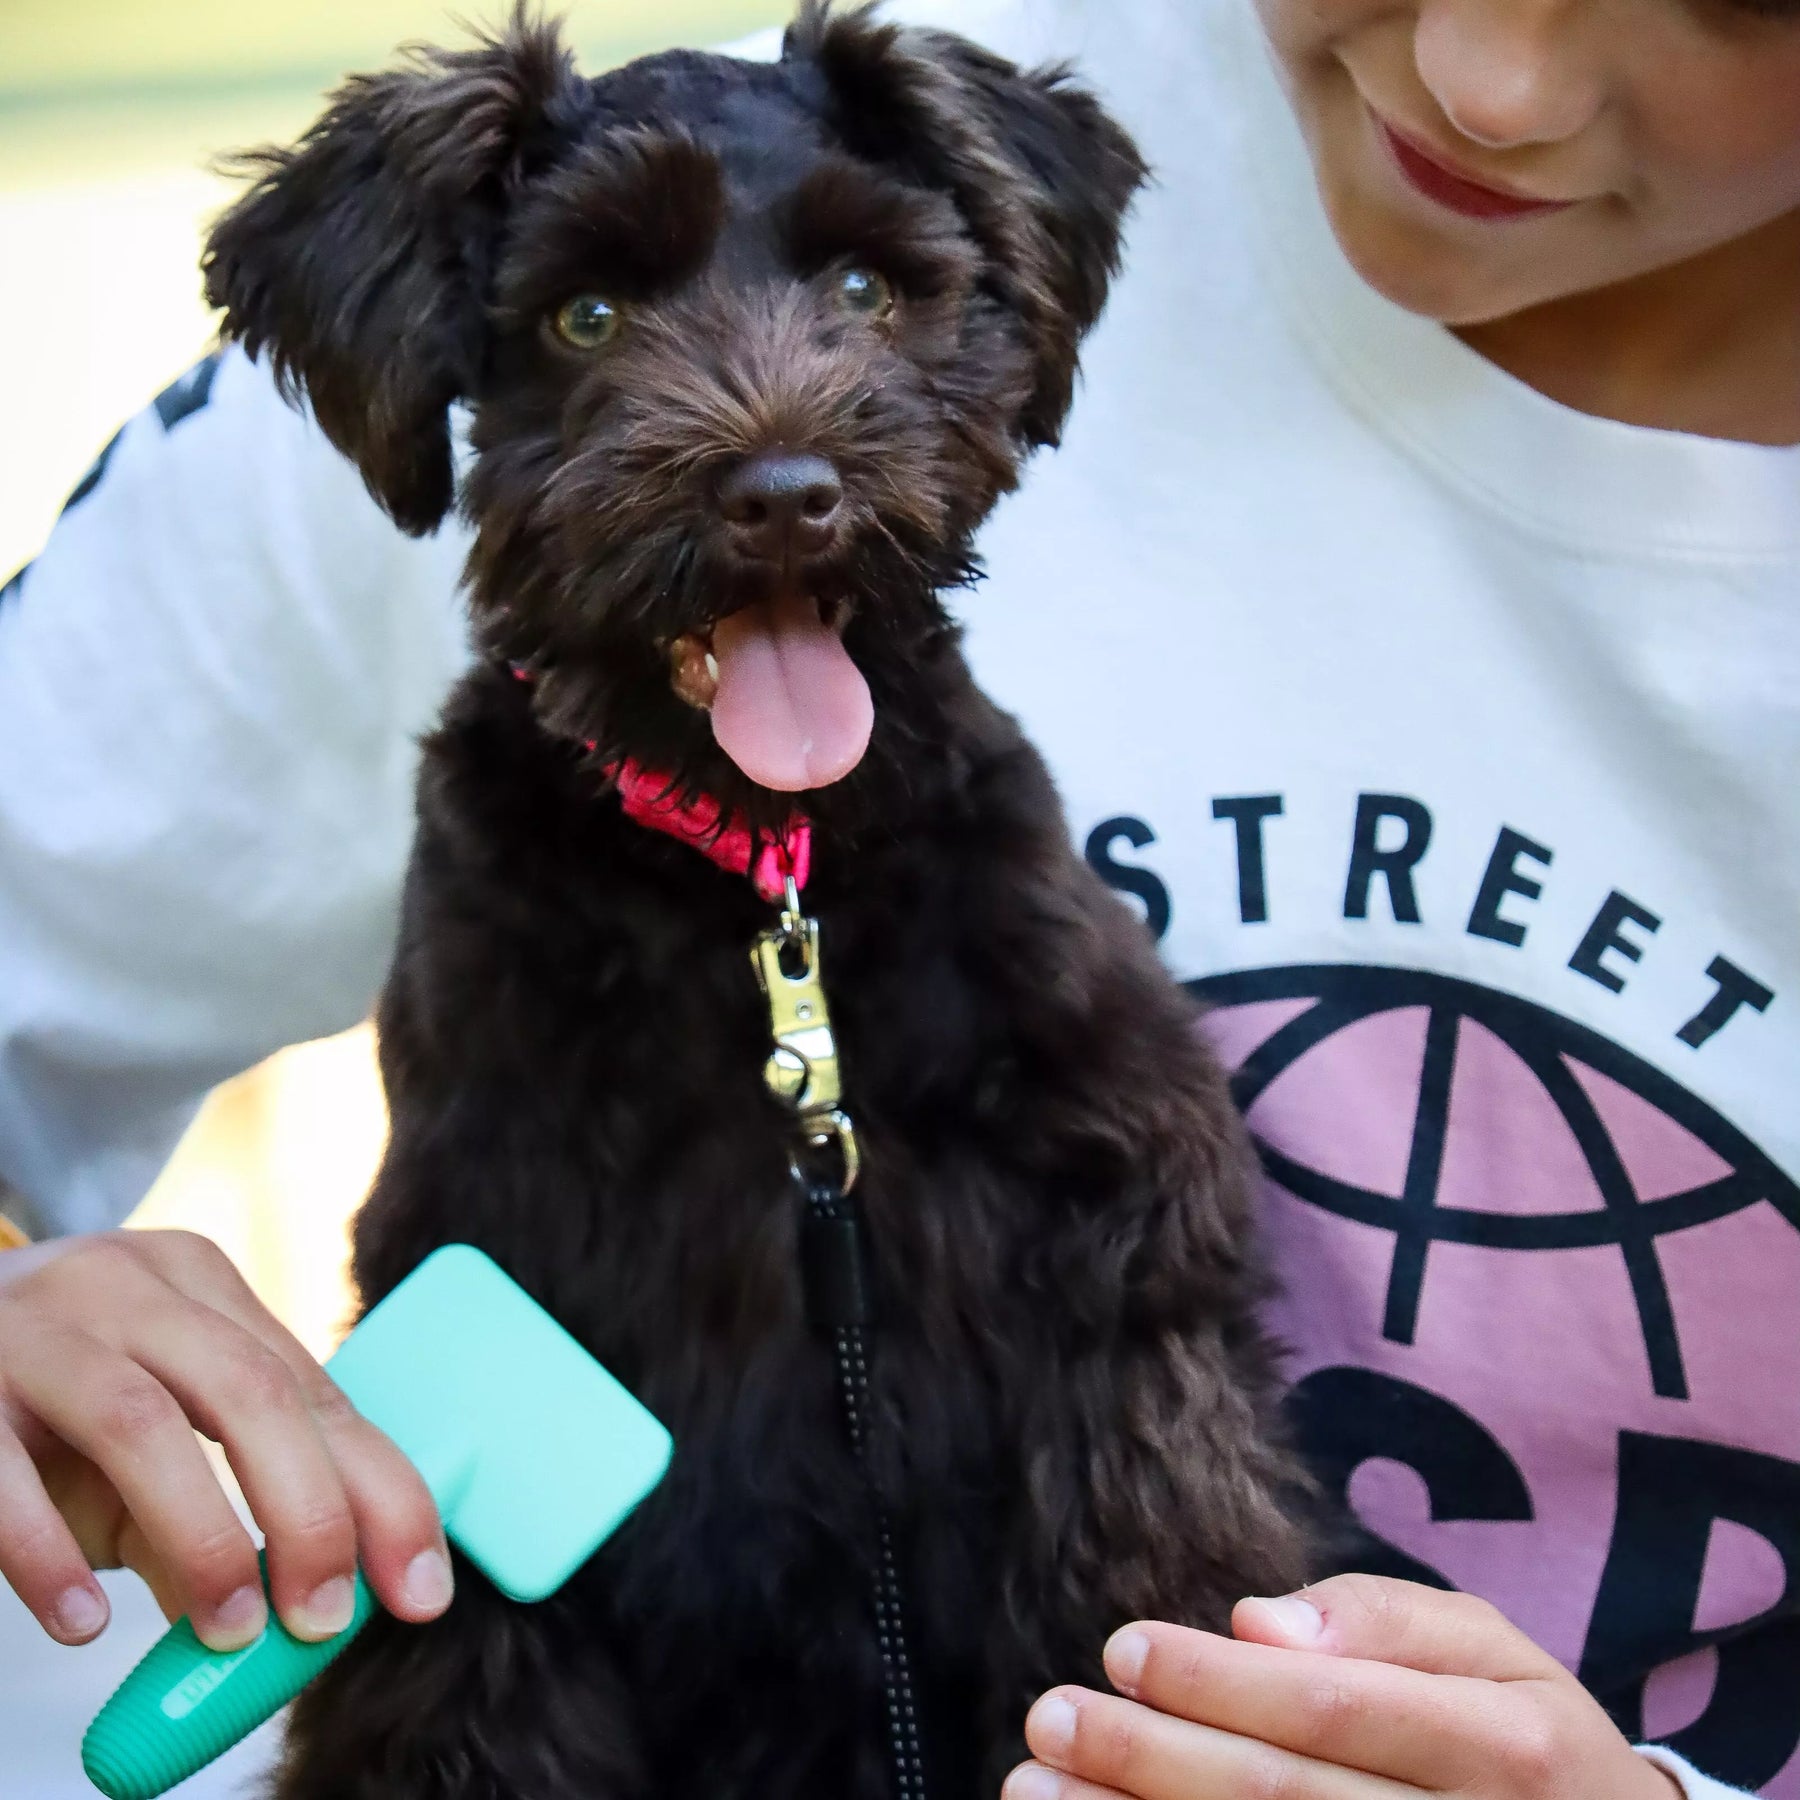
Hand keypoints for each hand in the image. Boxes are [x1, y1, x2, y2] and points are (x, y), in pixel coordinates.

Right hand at [0, 1229, 452, 1650]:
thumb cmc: (47, 1404)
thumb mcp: (145, 1433)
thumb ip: (218, 1502)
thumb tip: (297, 1611)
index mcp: (199, 1283)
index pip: (315, 1389)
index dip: (379, 1488)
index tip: (420, 1586)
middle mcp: (126, 1286)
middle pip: (250, 1391)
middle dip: (308, 1510)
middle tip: (324, 1617)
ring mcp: (34, 1328)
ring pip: (141, 1423)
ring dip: (202, 1536)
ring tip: (229, 1631)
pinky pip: (4, 1477)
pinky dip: (50, 1555)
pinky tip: (86, 1620)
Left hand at [1005, 1573, 1683, 1799]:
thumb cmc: (1523, 1737)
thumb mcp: (1490, 1649)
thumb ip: (1385, 1619)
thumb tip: (1256, 1618)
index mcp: (1502, 1745)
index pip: (1333, 1708)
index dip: (1219, 1682)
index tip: (1121, 1647)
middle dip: (1150, 1760)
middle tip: (1049, 1720)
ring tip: (1035, 1794)